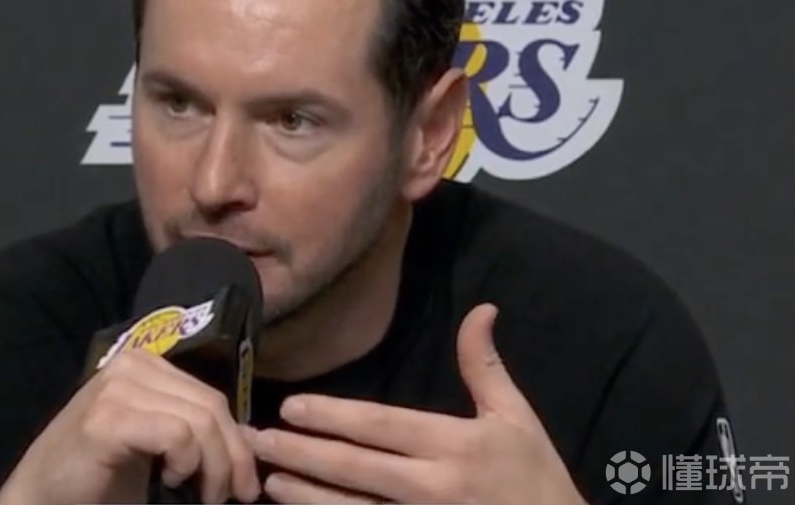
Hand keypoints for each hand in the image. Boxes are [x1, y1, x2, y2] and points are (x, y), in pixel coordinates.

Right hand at [0, 349, 261, 504]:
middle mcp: (131, 364)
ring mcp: (116, 387)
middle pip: (212, 406)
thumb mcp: (159, 448)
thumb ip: (196, 433)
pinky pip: (176, 434)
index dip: (237, 442)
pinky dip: (186, 463)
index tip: (246, 486)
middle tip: (234, 497)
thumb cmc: (100, 478)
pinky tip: (169, 482)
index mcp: (145, 364)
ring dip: (213, 468)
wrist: (41, 498)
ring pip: (200, 421)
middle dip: (233, 458)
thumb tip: (250, 439)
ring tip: (202, 498)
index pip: (213, 396)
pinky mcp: (107, 417)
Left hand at [248, 303, 587, 504]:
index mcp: (455, 445)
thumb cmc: (536, 478)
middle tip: (258, 440)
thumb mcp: (517, 418)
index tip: (292, 407)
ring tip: (269, 480)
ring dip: (306, 496)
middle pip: (354, 468)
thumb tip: (481, 309)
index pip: (381, 427)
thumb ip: (485, 366)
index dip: (333, 417)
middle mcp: (433, 486)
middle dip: (302, 453)